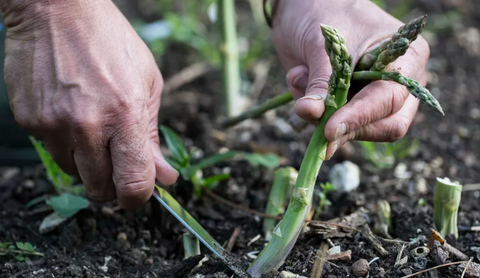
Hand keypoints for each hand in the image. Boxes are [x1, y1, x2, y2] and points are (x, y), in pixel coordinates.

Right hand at [2, 0, 177, 207]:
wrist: (56, 10)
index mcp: (125, 115)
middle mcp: (87, 125)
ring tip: (94, 128)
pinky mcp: (30, 121)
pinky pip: (52, 151)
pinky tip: (71, 113)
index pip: (133, 183)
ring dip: (89, 163)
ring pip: (75, 174)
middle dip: (113, 184)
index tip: (140, 192)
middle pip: (100, 189)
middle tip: (118, 163)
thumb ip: (153, 136)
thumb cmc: (111, 42)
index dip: (138, 196)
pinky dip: (65, 143)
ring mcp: (54, 125)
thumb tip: (164, 177)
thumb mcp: (148, 83)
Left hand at [271, 0, 429, 158]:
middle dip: (348, 127)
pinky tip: (298, 78)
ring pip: (358, 130)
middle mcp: (397, 83)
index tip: (330, 130)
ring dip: (322, 116)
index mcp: (406, 58)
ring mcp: (373, 96)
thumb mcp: (324, 44)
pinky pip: (333, 123)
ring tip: (299, 78)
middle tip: (318, 128)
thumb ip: (321, 80)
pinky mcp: (348, 105)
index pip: (389, 98)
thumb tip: (311, 113)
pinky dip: (311, 111)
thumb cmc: (324, 10)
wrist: (302, 6)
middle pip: (386, 125)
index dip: (360, 117)